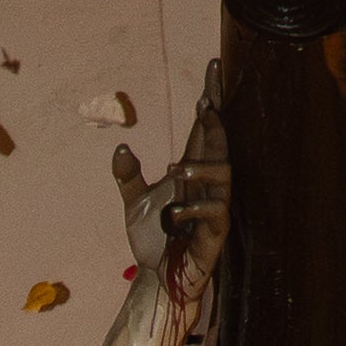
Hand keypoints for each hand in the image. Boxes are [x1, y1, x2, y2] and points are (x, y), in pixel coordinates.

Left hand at [118, 80, 231, 290]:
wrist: (157, 278)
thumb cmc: (153, 240)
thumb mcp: (134, 203)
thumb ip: (128, 175)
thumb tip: (121, 146)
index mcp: (190, 171)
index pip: (202, 128)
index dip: (209, 99)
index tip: (212, 67)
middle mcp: (206, 184)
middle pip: (219, 142)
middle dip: (215, 121)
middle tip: (205, 104)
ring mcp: (213, 206)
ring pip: (224, 173)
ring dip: (200, 167)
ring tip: (175, 172)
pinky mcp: (215, 232)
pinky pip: (216, 211)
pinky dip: (194, 207)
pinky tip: (174, 214)